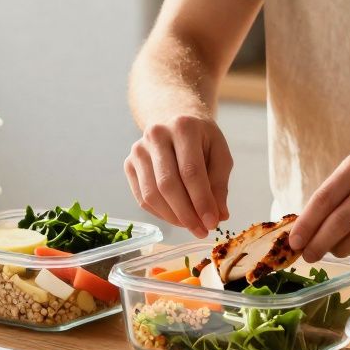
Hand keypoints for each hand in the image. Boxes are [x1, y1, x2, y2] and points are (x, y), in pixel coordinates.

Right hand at [124, 115, 232, 237]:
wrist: (174, 119)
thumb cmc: (201, 139)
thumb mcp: (220, 154)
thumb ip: (220, 184)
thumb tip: (219, 216)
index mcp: (183, 127)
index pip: (190, 171)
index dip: (201, 201)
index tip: (212, 223)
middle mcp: (156, 135)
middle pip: (168, 184)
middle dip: (186, 214)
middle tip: (202, 231)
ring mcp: (138, 149)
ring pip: (152, 194)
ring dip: (173, 217)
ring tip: (191, 226)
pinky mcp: (129, 164)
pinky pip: (142, 198)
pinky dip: (160, 214)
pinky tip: (176, 217)